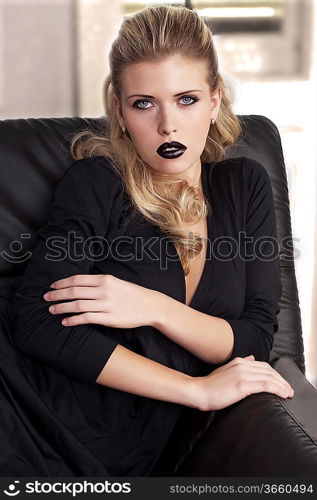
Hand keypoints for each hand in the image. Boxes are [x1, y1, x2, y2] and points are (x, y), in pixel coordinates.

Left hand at [43, 273, 160, 328]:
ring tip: (52, 310)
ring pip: (77, 305)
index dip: (62, 283)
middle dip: (57, 295)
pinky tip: (65, 322)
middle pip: (74, 291)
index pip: (77, 280)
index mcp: (105, 279)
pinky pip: (86, 318)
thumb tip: (79, 285)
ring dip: (61, 307)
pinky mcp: (108, 319)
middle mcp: (104, 290)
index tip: (52, 286)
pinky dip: (73, 320)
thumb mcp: (116, 282)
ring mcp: (106, 305)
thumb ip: (99, 283)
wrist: (150, 306)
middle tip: (46, 298)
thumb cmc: (132, 294)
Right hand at [193, 355, 294, 410]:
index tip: (282, 383)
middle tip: (289, 390)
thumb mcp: (226, 370)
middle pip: (269, 370)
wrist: (199, 391)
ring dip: (282, 385)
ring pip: (269, 377)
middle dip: (281, 380)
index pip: (263, 365)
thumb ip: (240, 364)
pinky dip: (277, 389)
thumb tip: (251, 358)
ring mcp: (242, 374)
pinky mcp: (242, 385)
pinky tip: (282, 394)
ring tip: (288, 393)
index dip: (275, 374)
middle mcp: (242, 365)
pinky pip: (265, 385)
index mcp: (239, 361)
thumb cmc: (211, 384)